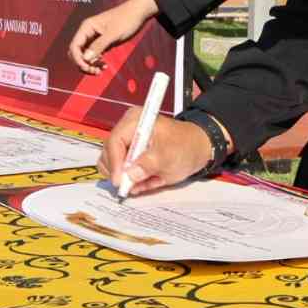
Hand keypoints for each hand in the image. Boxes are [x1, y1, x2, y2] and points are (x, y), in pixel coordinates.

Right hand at [69, 0, 159, 73]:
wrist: (139, 13)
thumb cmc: (127, 19)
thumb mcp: (114, 34)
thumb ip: (99, 46)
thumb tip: (85, 59)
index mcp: (87, 27)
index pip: (74, 47)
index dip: (78, 59)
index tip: (88, 68)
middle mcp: (88, 32)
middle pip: (77, 53)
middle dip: (83, 64)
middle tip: (95, 71)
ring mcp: (94, 38)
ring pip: (85, 56)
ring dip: (90, 65)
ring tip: (100, 71)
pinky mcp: (102, 42)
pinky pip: (94, 55)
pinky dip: (96, 62)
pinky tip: (104, 66)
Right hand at [97, 107, 219, 196]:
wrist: (198, 149)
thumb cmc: (186, 146)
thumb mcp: (169, 156)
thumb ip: (148, 164)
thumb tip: (130, 174)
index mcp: (135, 121)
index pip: (115, 141)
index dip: (114, 162)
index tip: (120, 181)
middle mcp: (127, 130)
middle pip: (109, 153)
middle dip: (118, 172)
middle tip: (129, 187)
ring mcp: (127, 143)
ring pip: (112, 165)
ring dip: (125, 178)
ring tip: (142, 184)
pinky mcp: (129, 156)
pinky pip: (121, 172)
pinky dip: (131, 180)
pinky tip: (145, 182)